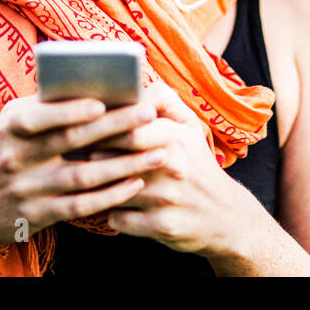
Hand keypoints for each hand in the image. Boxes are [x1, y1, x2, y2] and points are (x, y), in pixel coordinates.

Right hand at [0, 94, 166, 256]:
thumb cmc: (3, 153)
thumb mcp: (10, 124)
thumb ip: (45, 106)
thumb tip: (95, 83)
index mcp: (12, 126)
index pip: (40, 116)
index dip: (70, 109)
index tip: (103, 100)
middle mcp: (17, 156)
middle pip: (71, 140)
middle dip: (114, 126)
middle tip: (149, 115)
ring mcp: (29, 188)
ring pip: (83, 176)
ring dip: (124, 164)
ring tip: (158, 153)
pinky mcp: (41, 214)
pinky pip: (82, 205)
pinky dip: (111, 195)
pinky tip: (136, 184)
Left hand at [92, 80, 261, 259]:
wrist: (227, 217)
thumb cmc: (198, 166)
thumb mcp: (190, 127)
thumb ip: (162, 100)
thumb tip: (134, 83)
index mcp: (176, 136)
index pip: (125, 126)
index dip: (100, 127)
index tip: (86, 128)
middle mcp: (172, 165)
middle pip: (108, 156)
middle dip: (92, 156)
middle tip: (82, 155)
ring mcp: (166, 198)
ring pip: (108, 188)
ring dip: (99, 186)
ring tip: (97, 180)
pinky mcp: (160, 227)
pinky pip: (116, 218)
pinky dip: (113, 213)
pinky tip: (120, 207)